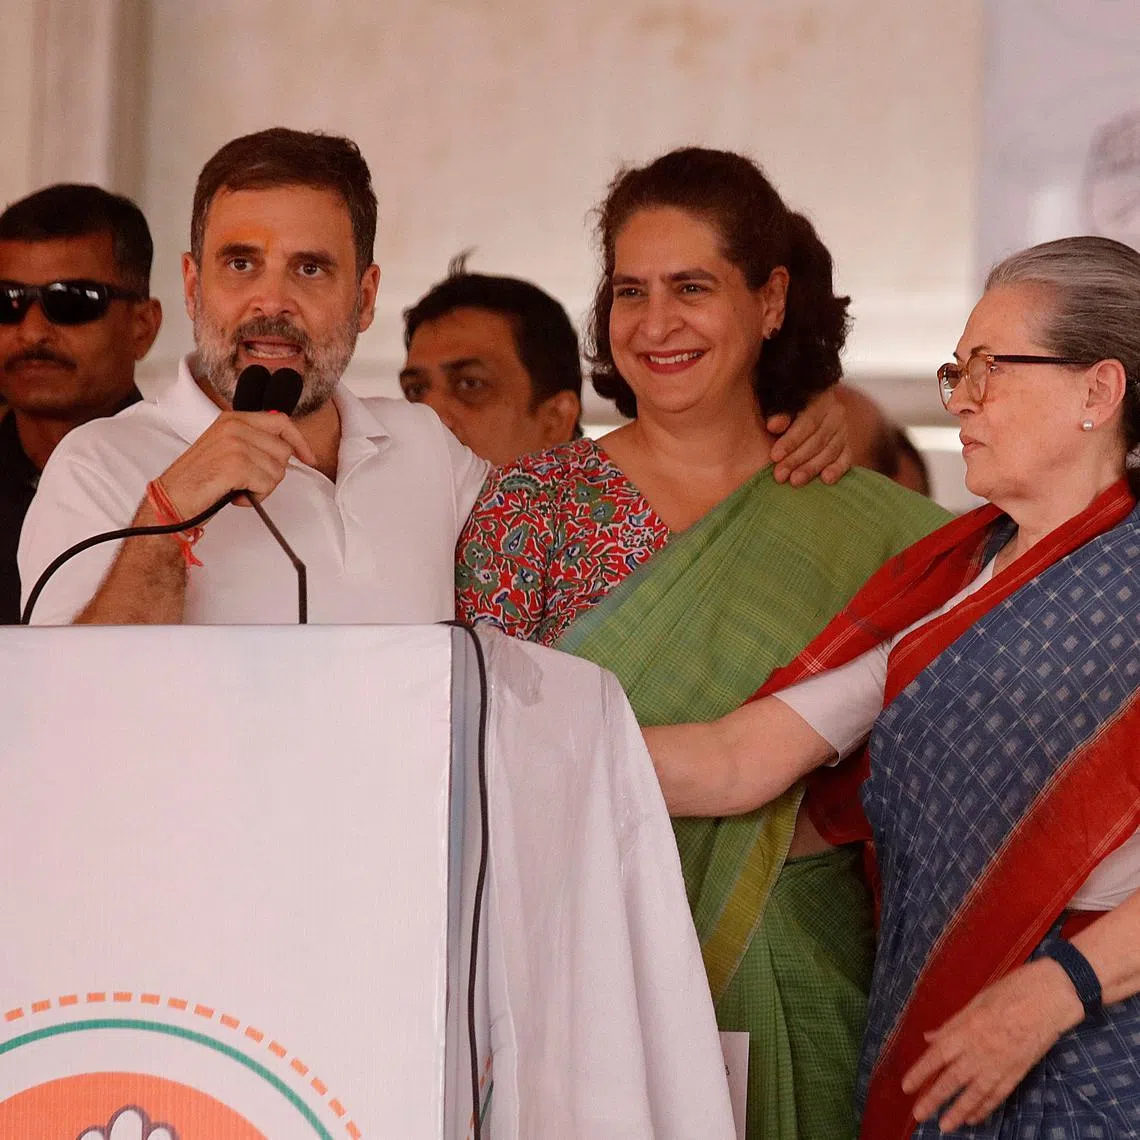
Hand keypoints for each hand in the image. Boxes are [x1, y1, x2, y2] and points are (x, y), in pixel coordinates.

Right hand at [156, 411, 316, 520]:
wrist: (172, 497)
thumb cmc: (199, 478)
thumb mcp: (226, 447)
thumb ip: (253, 440)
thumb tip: (287, 448)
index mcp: (233, 419)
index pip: (281, 422)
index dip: (300, 441)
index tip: (309, 458)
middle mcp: (235, 427)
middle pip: (283, 451)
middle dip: (273, 472)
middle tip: (249, 480)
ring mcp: (235, 445)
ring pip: (278, 471)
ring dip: (263, 487)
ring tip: (238, 488)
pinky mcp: (236, 466)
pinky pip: (267, 485)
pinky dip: (256, 497)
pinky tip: (236, 496)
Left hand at [767, 386, 849, 485]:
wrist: (804, 412)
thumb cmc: (786, 411)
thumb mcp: (781, 407)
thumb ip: (779, 415)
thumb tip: (773, 425)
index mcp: (820, 399)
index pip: (807, 422)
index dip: (791, 440)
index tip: (774, 456)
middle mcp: (836, 413)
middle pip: (817, 440)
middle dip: (797, 459)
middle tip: (780, 475)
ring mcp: (844, 431)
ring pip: (830, 451)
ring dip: (812, 468)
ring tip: (795, 481)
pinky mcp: (848, 446)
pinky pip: (845, 459)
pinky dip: (837, 470)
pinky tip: (827, 479)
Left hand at [901, 959, 1083, 1131]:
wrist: (1051, 998)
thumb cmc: (1012, 991)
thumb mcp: (976, 1000)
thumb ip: (953, 1024)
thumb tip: (930, 1038)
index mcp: (967, 1028)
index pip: (937, 1055)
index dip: (920, 1072)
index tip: (906, 1087)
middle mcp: (981, 1050)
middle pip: (953, 1079)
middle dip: (934, 1098)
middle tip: (919, 1115)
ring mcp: (1001, 1064)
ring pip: (975, 1093)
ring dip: (958, 1111)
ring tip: (944, 1126)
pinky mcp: (1019, 1072)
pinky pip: (998, 1094)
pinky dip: (985, 1108)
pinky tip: (974, 1118)